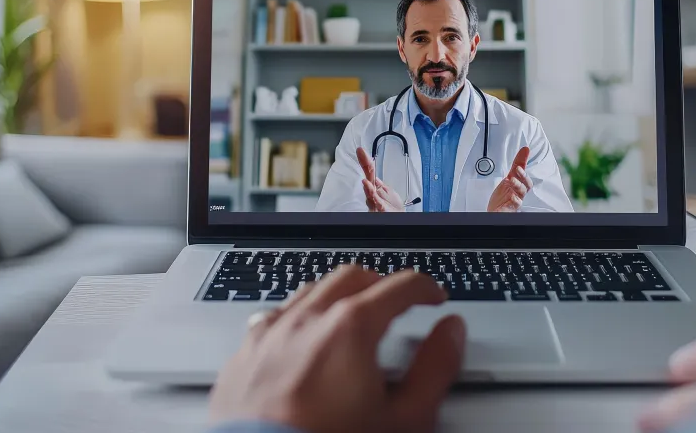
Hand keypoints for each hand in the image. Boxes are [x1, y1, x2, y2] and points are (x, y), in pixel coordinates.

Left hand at [209, 266, 466, 432]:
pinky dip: (298, 316)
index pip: (399, 287)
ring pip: (310, 291)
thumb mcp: (404, 419)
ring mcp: (271, 334)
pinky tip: (303, 334)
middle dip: (380, 284)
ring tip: (352, 315)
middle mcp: (307, 320)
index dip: (425, 289)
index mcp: (351, 328)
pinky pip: (274, 316)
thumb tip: (450, 333)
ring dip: (338, 295)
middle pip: (352, 277)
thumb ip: (434, 369)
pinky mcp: (245, 355)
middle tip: (397, 303)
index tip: (433, 297)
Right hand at [355, 147, 405, 211]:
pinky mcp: (380, 208)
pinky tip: (369, 189)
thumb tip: (372, 171)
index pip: (370, 171)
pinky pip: (375, 201)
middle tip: (361, 153)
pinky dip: (372, 195)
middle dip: (365, 164)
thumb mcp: (388, 190)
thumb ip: (379, 182)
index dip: (366, 160)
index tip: (360, 150)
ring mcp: (375, 201)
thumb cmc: (392, 207)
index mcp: (376, 187)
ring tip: (365, 177)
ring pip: (369, 191)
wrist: (398, 218)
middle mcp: (373, 193)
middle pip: (368, 177)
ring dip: (367, 184)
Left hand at [485, 147, 531, 212]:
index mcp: (518, 186)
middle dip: (522, 177)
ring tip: (512, 180)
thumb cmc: (504, 195)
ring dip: (517, 186)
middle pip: (525, 186)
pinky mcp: (509, 209)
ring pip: (520, 195)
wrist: (496, 209)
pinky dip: (515, 202)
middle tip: (517, 169)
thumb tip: (525, 150)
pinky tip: (512, 198)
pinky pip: (514, 207)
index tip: (521, 161)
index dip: (523, 170)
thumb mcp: (510, 177)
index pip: (524, 178)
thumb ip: (518, 164)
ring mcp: (514, 202)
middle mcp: (518, 194)